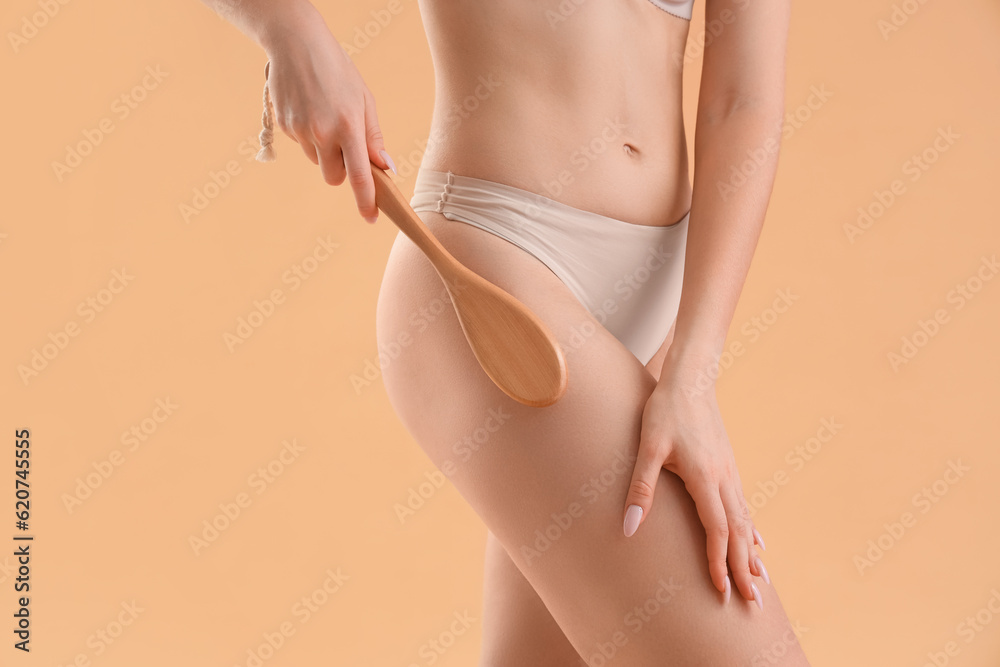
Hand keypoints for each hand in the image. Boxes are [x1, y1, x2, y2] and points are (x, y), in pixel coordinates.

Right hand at [262, 6, 395, 222]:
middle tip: (345, 147)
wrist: (296, 44)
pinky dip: (308, 135)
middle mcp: (323, 133)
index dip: (366, 201)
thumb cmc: (337, 70)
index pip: (360, 176)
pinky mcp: (284, 126)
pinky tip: (309, 108)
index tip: (371, 217)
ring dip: (324, 151)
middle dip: (341, 171)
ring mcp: (300, 131)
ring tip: (325, 116)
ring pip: (316, 161)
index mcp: (348, 126)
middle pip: (333, 177)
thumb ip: (374, 137)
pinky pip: (301, 145)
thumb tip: (386, 168)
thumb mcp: (364, 100)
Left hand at [622, 347, 768, 607]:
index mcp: (705, 477)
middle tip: (754, 603)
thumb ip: (640, 489)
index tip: (722, 591)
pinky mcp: (727, 465)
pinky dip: (751, 528)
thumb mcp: (648, 448)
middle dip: (744, 568)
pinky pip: (744, 505)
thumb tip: (628, 529)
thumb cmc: (664, 410)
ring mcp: (729, 471)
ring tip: (760, 581)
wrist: (690, 379)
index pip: (717, 530)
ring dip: (751, 552)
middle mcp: (724, 478)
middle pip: (739, 531)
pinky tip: (757, 540)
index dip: (718, 562)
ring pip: (746, 519)